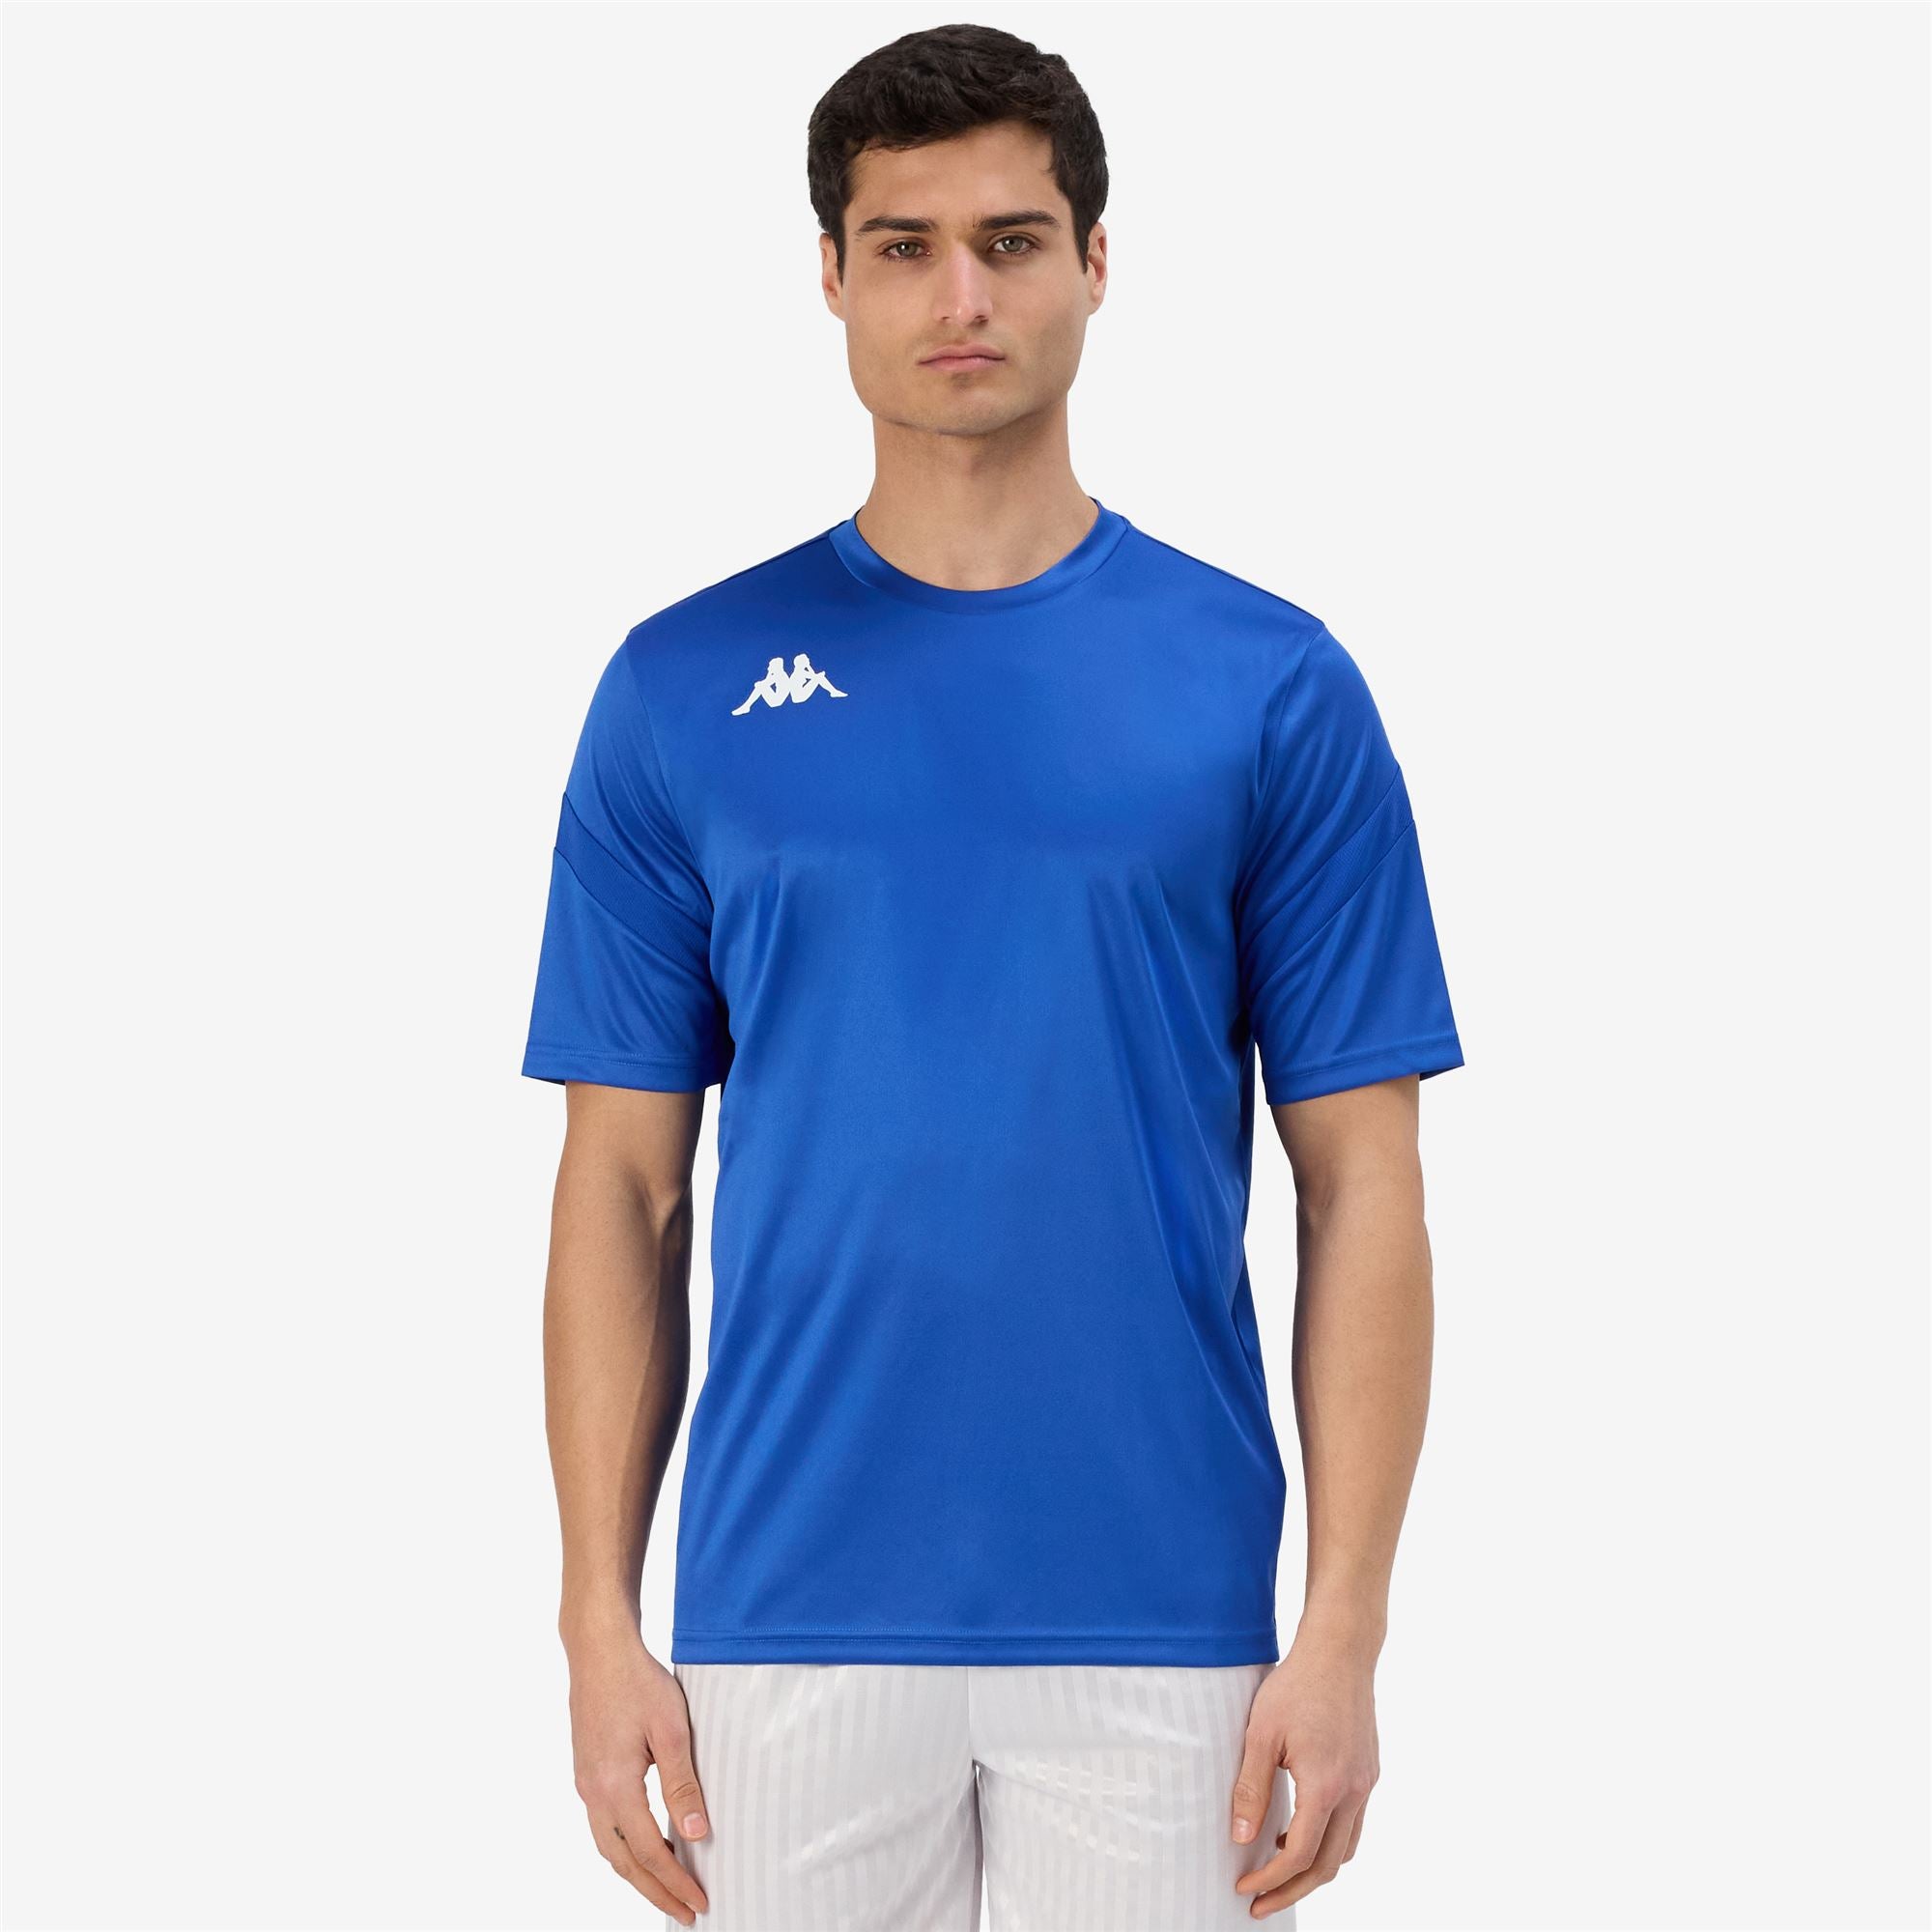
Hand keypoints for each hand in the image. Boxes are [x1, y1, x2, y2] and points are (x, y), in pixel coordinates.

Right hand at [565, 1628, 710, 1923]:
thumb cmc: (637, 1681)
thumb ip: (682, 1784)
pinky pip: (604, 1825)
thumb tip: (697, 1832)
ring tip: (668, 1887)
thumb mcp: (671, 1730)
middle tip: (685, 1912)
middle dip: (655, 1890)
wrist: (599, 1649)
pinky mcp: (587, 1771)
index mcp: (614, 1787)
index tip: (698, 1903)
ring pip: (608, 1846)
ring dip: (637, 1872)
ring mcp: (586, 1783)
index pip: (647, 1852)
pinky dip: (625, 1847)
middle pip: (622, 1861)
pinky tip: (646, 1844)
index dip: (674, 1881)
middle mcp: (592, 1793)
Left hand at [1229, 1631, 1380, 1917]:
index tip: (1244, 1886)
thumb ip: (1252, 1788)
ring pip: (1347, 1848)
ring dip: (1314, 1868)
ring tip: (1278, 1868)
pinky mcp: (1368, 1771)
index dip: (1271, 1878)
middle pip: (1329, 1865)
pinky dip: (1329, 1840)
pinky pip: (1354, 1823)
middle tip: (1260, 1903)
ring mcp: (1366, 1782)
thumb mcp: (1261, 1734)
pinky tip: (1301, 1827)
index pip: (1300, 1854)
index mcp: (1326, 1786)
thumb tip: (1241, 1838)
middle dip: (1293, 1890)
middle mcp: (1354, 1791)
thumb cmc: (1297, 1686)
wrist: (1340, 1651)